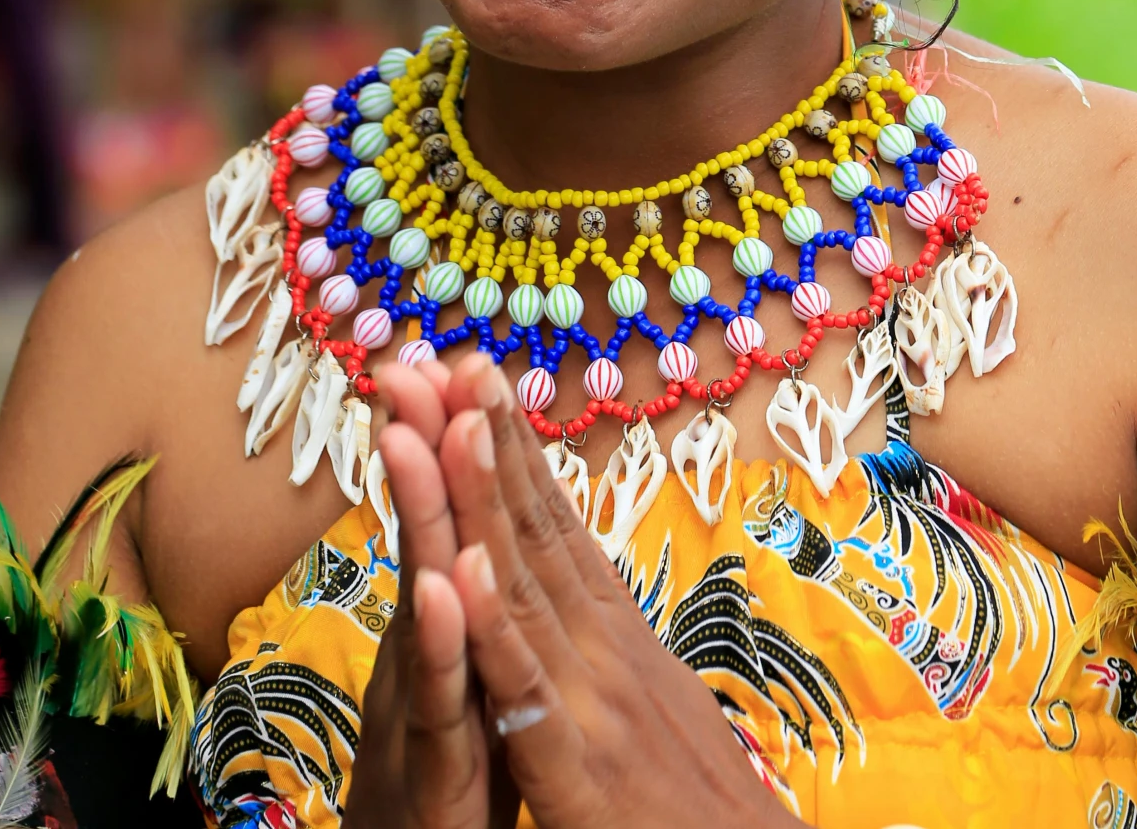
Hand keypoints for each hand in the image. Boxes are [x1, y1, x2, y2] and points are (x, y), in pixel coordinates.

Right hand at [343, 356, 510, 828]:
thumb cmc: (447, 788)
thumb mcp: (465, 691)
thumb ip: (469, 614)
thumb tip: (475, 530)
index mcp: (448, 632)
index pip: (451, 519)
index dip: (447, 440)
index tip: (446, 352)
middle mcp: (427, 659)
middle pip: (428, 537)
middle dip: (418, 445)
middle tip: (406, 357)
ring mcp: (425, 716)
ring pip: (426, 603)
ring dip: (421, 513)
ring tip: (418, 431)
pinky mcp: (436, 776)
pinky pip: (439, 702)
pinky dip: (441, 641)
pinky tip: (443, 583)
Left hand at [385, 356, 786, 828]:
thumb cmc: (696, 812)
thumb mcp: (646, 713)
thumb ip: (607, 656)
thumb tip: (582, 601)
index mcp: (615, 636)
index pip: (555, 521)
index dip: (512, 445)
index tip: (474, 370)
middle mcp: (606, 650)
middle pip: (534, 528)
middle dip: (483, 437)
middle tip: (440, 354)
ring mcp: (593, 705)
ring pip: (524, 586)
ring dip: (483, 497)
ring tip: (451, 414)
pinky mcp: (576, 773)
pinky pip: (522, 693)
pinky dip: (491, 630)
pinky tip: (455, 574)